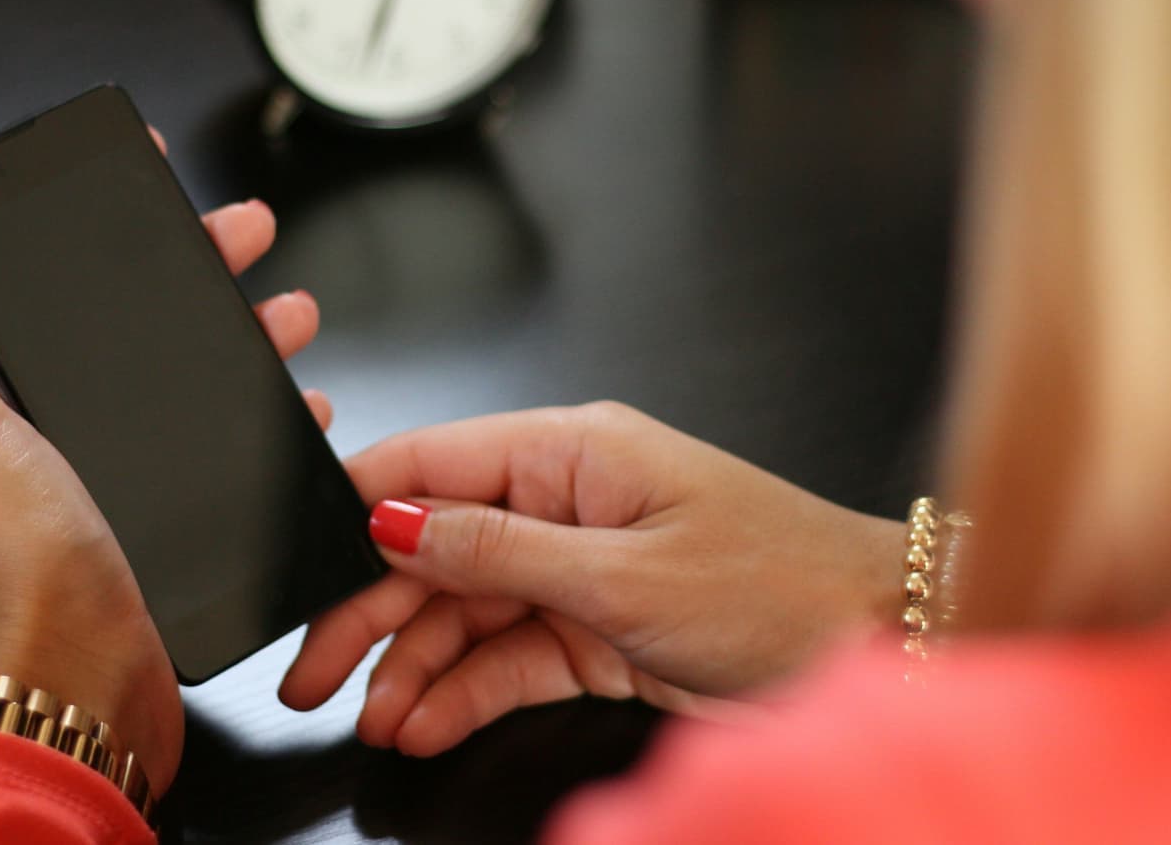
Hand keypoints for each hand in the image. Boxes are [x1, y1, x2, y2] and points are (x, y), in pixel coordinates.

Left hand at [0, 132, 329, 790]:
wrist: (84, 682)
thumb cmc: (19, 568)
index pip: (40, 289)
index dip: (87, 230)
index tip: (138, 182)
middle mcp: (49, 434)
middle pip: (128, 323)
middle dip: (191, 267)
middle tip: (242, 231)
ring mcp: (111, 476)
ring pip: (187, 378)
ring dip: (243, 333)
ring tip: (290, 313)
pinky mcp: (166, 519)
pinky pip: (224, 445)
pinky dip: (264, 415)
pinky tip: (297, 403)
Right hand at [280, 403, 901, 756]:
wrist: (878, 644)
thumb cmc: (781, 586)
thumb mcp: (624, 576)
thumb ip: (499, 553)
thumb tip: (395, 524)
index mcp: (572, 450)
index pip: (431, 464)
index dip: (354, 511)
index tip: (292, 561)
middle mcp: (568, 499)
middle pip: (434, 547)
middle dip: (367, 609)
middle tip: (312, 672)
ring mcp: (581, 564)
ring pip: (464, 609)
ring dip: (412, 664)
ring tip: (370, 714)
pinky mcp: (598, 625)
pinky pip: (509, 653)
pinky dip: (465, 689)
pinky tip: (425, 721)